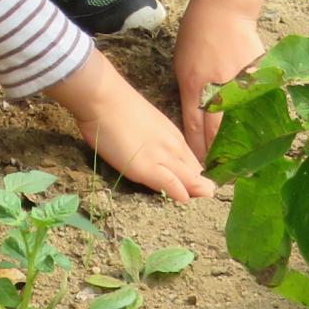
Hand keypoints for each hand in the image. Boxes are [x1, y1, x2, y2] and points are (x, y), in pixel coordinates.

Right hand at [47, 50, 214, 200]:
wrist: (104, 98)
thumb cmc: (118, 107)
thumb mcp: (147, 124)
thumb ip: (156, 140)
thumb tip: (155, 155)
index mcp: (174, 137)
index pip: (194, 165)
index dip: (198, 181)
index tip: (199, 194)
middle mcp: (174, 147)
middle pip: (197, 175)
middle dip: (202, 191)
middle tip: (204, 205)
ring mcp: (163, 157)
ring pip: (191, 181)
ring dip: (196, 195)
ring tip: (201, 211)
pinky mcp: (147, 167)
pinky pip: (171, 185)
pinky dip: (179, 195)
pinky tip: (183, 202)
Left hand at [175, 0, 273, 154]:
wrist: (223, 9)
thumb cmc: (196, 34)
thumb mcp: (183, 65)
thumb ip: (191, 91)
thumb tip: (196, 115)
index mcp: (192, 85)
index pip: (193, 127)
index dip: (196, 150)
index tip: (198, 168)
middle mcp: (214, 88)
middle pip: (215, 130)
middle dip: (216, 155)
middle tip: (219, 176)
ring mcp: (237, 82)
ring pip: (238, 120)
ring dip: (238, 143)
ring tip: (241, 164)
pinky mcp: (255, 76)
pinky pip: (254, 103)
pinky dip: (257, 120)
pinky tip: (260, 136)